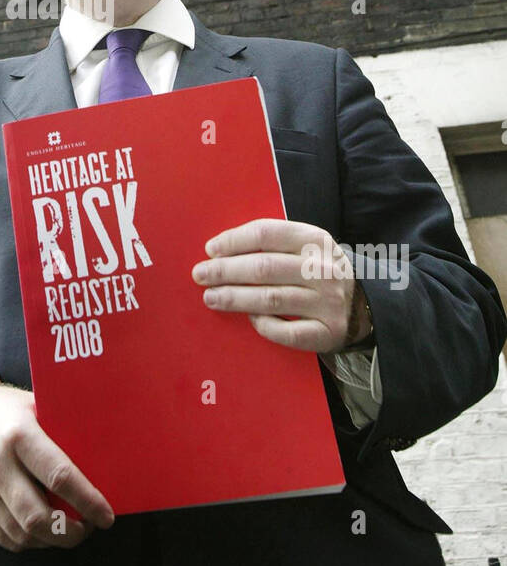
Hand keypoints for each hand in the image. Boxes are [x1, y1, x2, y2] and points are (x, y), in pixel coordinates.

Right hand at [0, 379, 114, 551]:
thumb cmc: (10, 410)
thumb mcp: (38, 407)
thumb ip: (65, 432)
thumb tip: (107, 459)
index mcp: (19, 434)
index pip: (59, 476)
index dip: (87, 501)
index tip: (106, 515)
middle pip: (37, 516)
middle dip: (70, 532)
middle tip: (88, 528)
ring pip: (22, 533)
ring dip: (52, 540)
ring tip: (70, 530)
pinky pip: (6, 537)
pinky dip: (31, 542)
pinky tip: (46, 532)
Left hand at [192, 218, 372, 353]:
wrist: (365, 304)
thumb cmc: (319, 270)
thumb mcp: (306, 246)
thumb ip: (272, 243)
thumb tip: (220, 250)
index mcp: (315, 240)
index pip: (266, 233)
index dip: (234, 240)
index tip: (210, 249)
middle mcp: (322, 269)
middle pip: (264, 267)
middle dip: (226, 271)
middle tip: (200, 275)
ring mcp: (327, 302)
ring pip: (271, 299)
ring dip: (235, 298)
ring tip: (211, 297)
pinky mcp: (327, 332)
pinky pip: (287, 332)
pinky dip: (264, 325)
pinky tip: (250, 318)